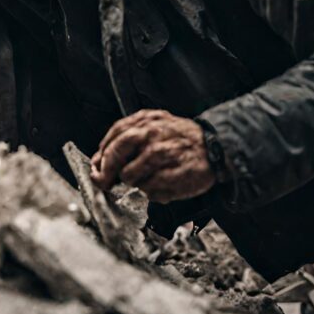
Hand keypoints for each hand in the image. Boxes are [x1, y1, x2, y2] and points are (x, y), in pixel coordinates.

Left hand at [90, 109, 215, 203]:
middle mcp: (152, 133)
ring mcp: (163, 154)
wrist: (215, 147)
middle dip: (107, 172)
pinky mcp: (175, 174)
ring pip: (130, 176)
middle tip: (106, 183)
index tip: (97, 170)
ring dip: (134, 182)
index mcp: (145, 120)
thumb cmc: (180, 140)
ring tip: (149, 179)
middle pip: (116, 154)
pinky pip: (150, 190)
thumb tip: (100, 162)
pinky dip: (152, 192)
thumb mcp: (154, 127)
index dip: (101, 157)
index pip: (113, 138)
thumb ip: (128, 139)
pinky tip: (163, 185)